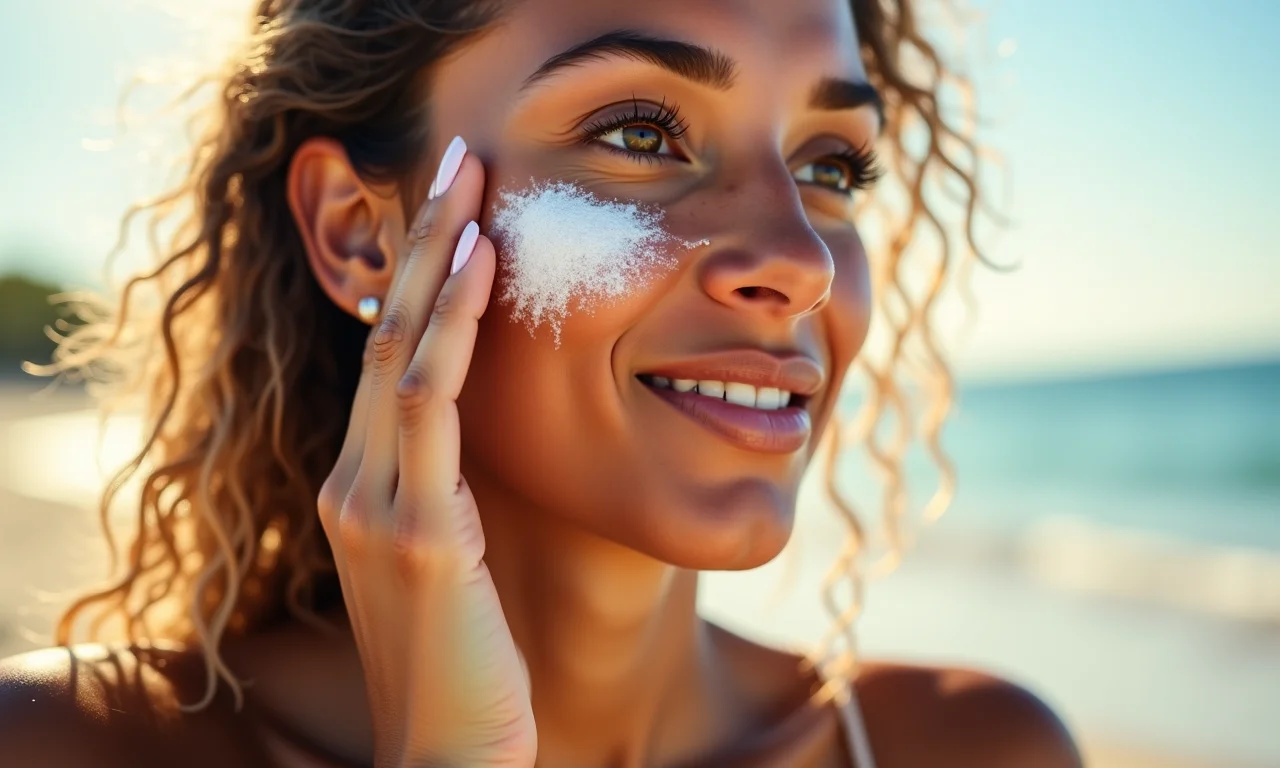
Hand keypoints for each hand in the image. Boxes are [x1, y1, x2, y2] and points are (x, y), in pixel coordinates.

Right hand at [316, 144, 535, 767]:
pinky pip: (427, 400)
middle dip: (420, 239)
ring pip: (400, 348)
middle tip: (458, 156)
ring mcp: (374, 503)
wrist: (451, 758)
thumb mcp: (454, 560)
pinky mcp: (411, 530)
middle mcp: (354, 483)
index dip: (417, 278)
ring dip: (434, 256)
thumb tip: (491, 437)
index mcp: (365, 488)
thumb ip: (452, 492)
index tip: (455, 208)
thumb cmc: (468, 664)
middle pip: (384, 333)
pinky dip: (451, 324)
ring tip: (470, 178)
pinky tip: (478, 262)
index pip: (388, 358)